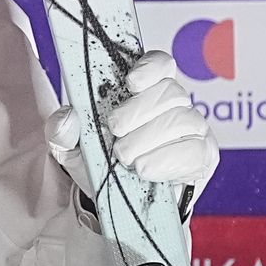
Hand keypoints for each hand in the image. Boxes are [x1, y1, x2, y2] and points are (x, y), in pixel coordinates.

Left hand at [48, 51, 219, 196]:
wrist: (119, 202)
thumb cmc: (100, 162)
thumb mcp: (71, 147)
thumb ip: (62, 129)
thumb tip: (68, 116)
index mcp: (144, 89)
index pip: (160, 64)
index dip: (150, 68)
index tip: (130, 83)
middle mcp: (173, 104)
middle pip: (171, 91)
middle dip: (140, 111)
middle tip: (115, 131)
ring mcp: (193, 128)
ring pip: (183, 119)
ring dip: (151, 138)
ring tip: (126, 157)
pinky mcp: (204, 155)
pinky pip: (196, 150)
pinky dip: (168, 160)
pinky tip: (145, 169)